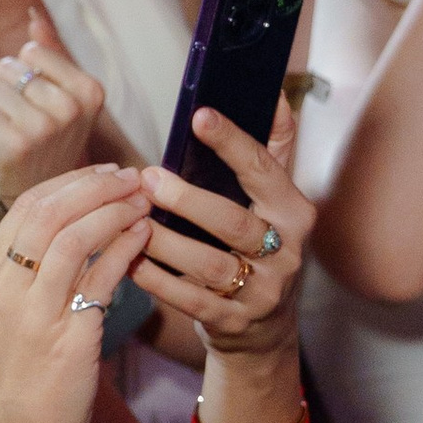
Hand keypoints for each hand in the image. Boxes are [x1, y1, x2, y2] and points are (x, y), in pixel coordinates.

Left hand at [0, 35, 104, 197]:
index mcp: (89, 90)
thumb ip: (50, 55)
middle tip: (20, 127)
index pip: (30, 51)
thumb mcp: (60, 101)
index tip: (37, 108)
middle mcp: (72, 107)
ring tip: (8, 137)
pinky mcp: (16, 143)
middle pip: (7, 68)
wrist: (43, 204)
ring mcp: (46, 126)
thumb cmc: (45, 147)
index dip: (23, 78)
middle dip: (4, 95)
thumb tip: (33, 15)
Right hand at [0, 164, 153, 422]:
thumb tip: (74, 226)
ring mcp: (33, 315)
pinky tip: (145, 237)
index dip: (69, 182)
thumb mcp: (9, 315)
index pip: (26, 207)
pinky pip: (99, 279)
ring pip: (72, 238)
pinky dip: (124, 250)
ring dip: (113, 211)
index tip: (104, 173)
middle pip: (48, 212)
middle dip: (94, 186)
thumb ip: (31, 272)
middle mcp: (4, 289)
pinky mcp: (67, 340)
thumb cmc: (19, 377)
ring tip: (144, 200)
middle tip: (132, 176)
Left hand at [135, 97, 311, 357]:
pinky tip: (129, 260)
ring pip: (209, 264)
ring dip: (165, 242)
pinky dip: (156, 280)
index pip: (264, 170)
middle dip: (187, 200)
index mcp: (294, 212)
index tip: (200, 116)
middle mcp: (285, 252)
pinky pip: (190, 300)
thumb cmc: (260, 247)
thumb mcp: (275, 202)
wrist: (265, 328)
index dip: (233, 142)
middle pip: (233, 222)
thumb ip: (273, 149)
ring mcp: (262, 291)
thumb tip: (275, 94)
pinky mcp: (235, 322)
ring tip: (130, 220)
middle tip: (146, 179)